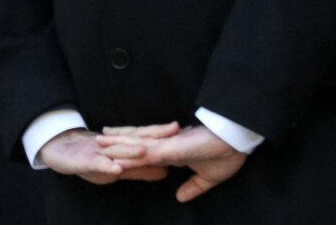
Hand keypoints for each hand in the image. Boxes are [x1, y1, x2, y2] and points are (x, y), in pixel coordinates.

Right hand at [40, 129, 167, 185]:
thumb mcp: (118, 167)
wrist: (59, 150)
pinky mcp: (84, 161)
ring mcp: (99, 153)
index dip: (163, 134)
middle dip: (154, 135)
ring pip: (118, 151)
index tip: (182, 131)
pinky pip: (97, 164)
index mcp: (123, 146)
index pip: (146, 138)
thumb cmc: (91, 159)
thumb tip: (165, 172)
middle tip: (173, 130)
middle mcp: (114, 146)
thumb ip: (140, 170)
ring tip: (147, 149)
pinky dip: (107, 166)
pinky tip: (116, 168)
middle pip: (136, 138)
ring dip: (132, 150)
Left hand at [97, 123, 246, 201]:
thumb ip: (193, 186)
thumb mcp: (209, 177)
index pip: (146, 152)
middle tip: (98, 140)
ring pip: (136, 146)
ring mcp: (167, 145)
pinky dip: (130, 156)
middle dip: (117, 143)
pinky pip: (146, 154)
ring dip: (117, 145)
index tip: (115, 150)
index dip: (130, 150)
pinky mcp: (171, 148)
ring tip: (99, 142)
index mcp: (174, 151)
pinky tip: (117, 157)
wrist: (238, 138)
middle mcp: (167, 145)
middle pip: (136, 143)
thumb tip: (179, 197)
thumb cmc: (227, 153)